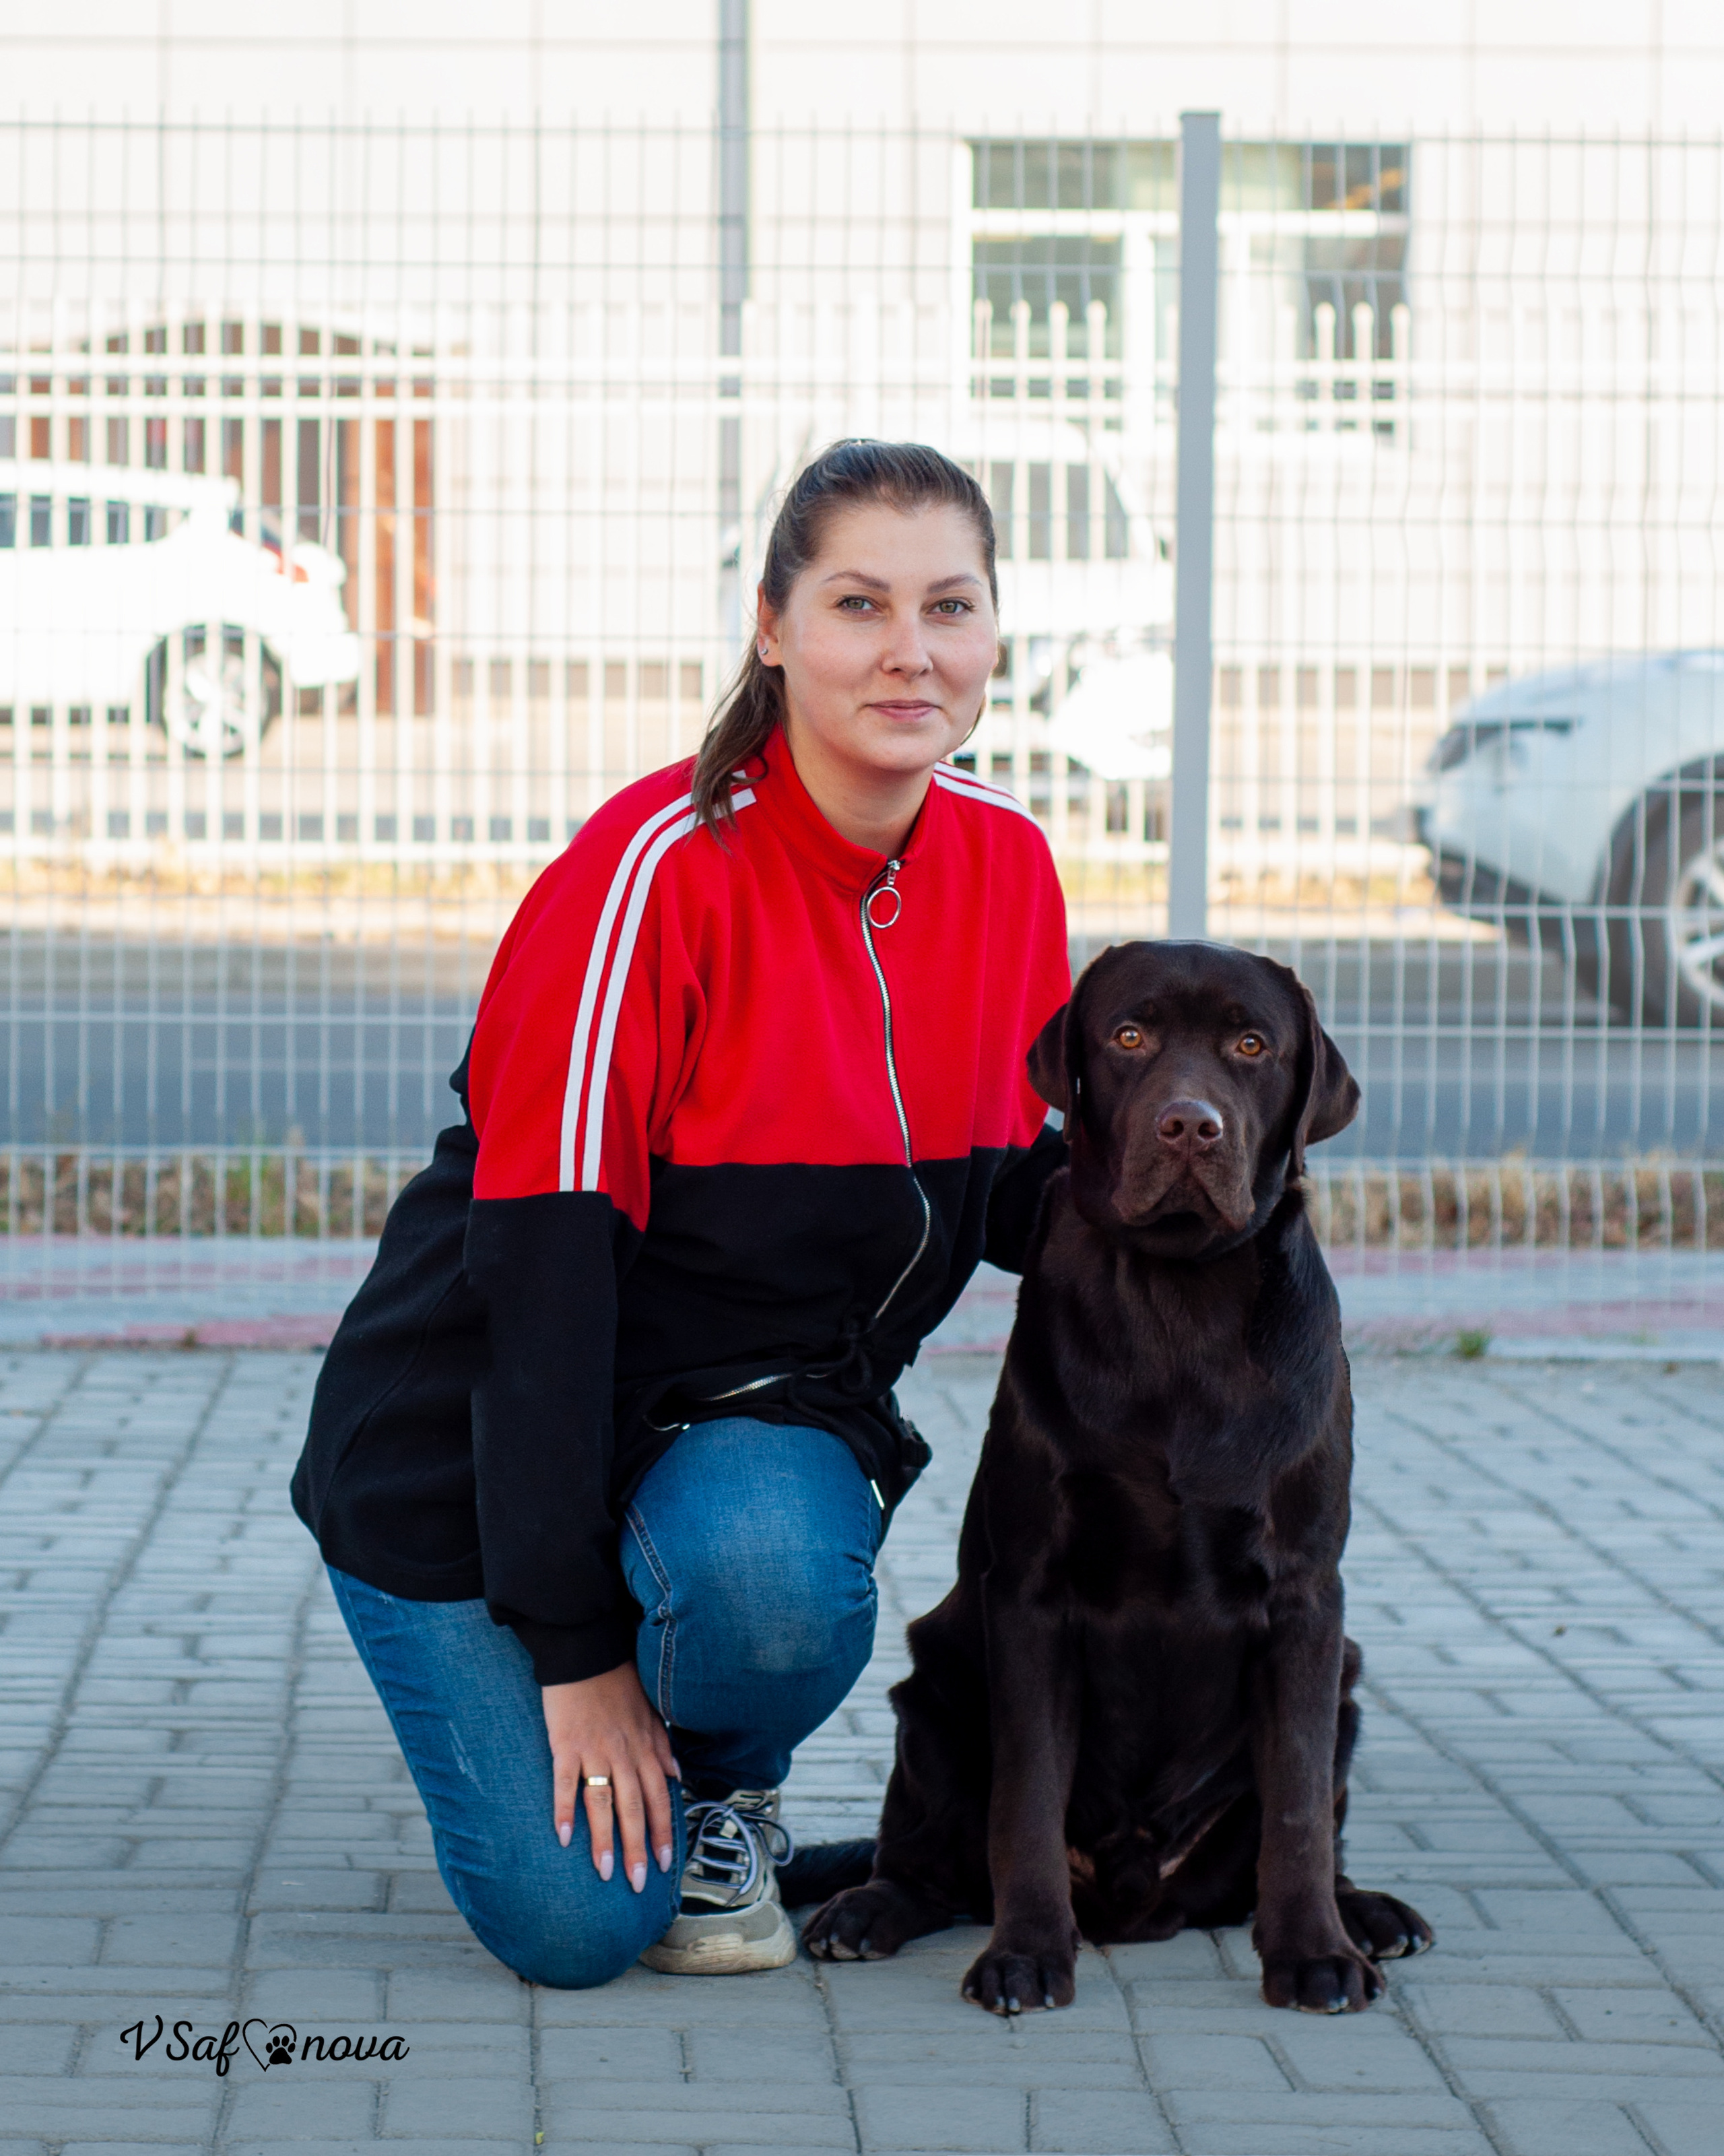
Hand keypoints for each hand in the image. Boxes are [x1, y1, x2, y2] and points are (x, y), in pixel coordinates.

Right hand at [541, 1662, 679, 1892]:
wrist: (588, 1653)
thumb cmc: (619, 1684)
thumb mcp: (651, 1713)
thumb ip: (662, 1747)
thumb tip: (676, 1775)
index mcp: (645, 1748)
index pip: (659, 1798)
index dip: (662, 1832)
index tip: (665, 1864)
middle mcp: (624, 1754)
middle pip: (634, 1809)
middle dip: (637, 1848)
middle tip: (636, 1883)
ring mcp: (594, 1751)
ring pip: (603, 1803)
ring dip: (605, 1840)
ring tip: (604, 1872)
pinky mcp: (566, 1746)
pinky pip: (566, 1783)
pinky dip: (564, 1810)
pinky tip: (563, 1838)